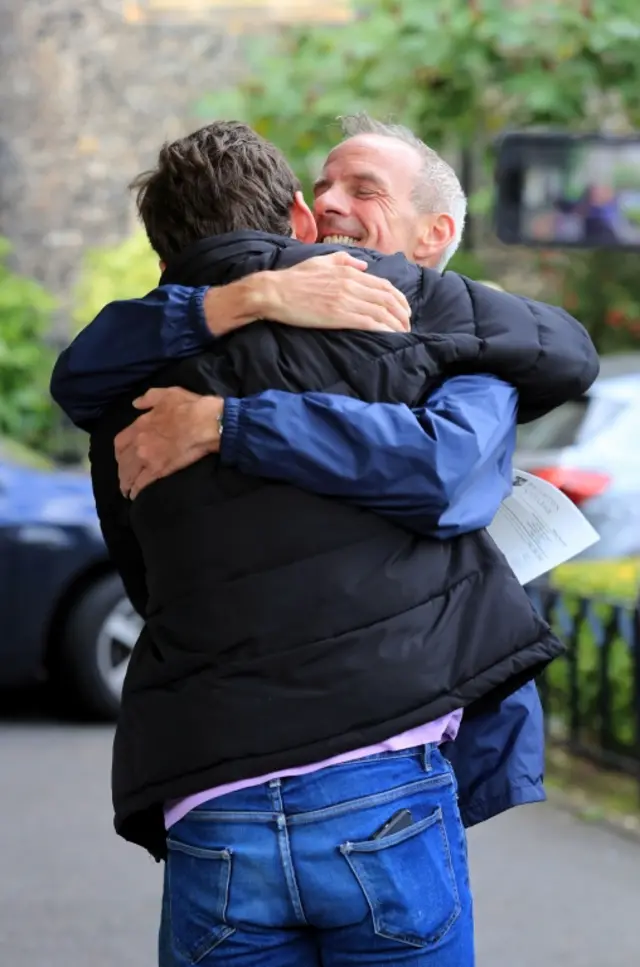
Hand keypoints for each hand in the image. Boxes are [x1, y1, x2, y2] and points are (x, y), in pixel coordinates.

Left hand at [115, 387, 222, 498]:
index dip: (119, 452)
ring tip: (126, 490)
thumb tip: (135, 404)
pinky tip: (134, 496)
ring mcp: (148, 458)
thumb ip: (149, 398)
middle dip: (121, 470)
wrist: (206, 423)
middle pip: (122, 461)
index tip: (122, 456)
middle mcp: (139, 442)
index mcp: (140, 424)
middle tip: (124, 477)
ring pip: (128, 473)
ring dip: (125, 483)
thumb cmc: (190, 407)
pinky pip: (141, 483)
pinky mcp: (159, 470)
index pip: (120, 441)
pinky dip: (136, 491)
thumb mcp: (167, 394)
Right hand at [264, 252, 411, 331]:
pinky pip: (370, 322)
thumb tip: (363, 265)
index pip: (384, 285)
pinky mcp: (340, 315)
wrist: (274, 292)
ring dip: (396, 324)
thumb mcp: (321, 261)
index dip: (399, 299)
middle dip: (403, 313)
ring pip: (382, 311)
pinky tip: (391, 336)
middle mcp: (352, 284)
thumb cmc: (294, 278)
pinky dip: (384, 329)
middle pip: (388, 298)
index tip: (404, 310)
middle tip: (407, 324)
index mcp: (349, 271)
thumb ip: (344, 260)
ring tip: (403, 334)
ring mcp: (347, 300)